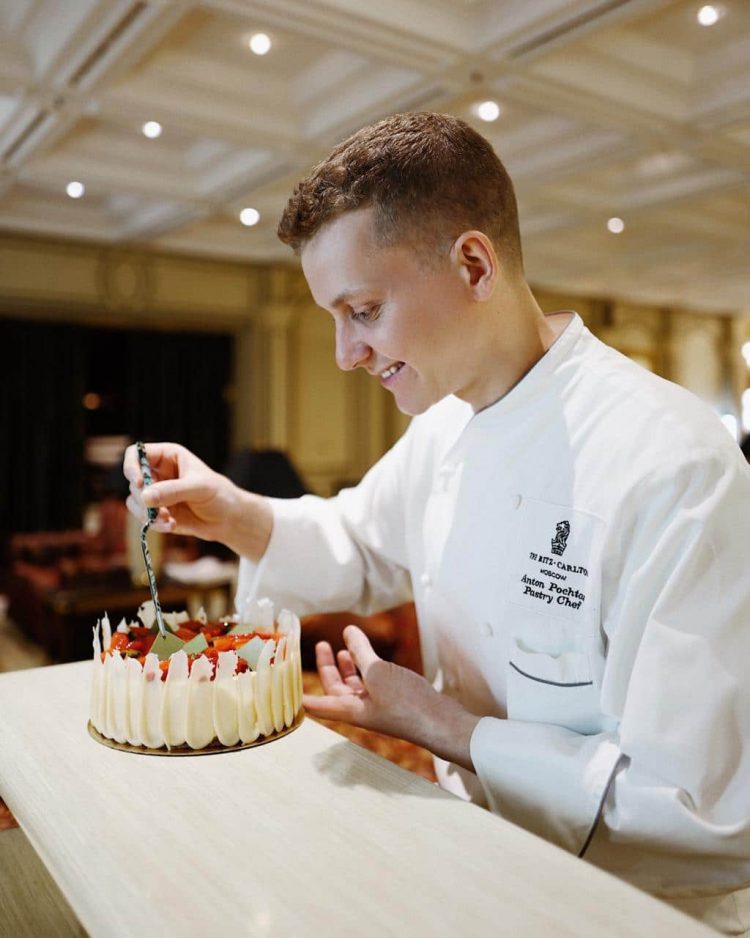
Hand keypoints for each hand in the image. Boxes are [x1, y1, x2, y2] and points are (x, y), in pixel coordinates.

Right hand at [123, 442, 272, 560]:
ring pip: (134, 501)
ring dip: (148, 514)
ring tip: (168, 520)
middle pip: (133, 482)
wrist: (228, 519)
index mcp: (167, 457)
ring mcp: (155, 493)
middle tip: (158, 509)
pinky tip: (172, 526)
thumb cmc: (219, 494)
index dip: (132, 467)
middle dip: (144, 498)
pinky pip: (144, 518)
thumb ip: (172, 491)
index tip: (139, 483)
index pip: (136, 454)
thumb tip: (145, 496)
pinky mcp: (157, 512)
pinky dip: (154, 524)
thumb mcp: (199, 488)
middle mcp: (157, 473)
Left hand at [303, 625, 479, 770]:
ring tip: (343, 647)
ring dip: (347, 666)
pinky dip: (367, 666)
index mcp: (350, 710)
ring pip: (355, 685)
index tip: (285, 692)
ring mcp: (378, 705)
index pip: (317, 705)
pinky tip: (369, 653)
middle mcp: (360, 709)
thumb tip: (348, 632)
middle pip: (335, 690)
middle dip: (327, 668)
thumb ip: (360, 652)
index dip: (301, 698)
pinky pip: (372, 682)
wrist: (440, 721)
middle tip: (322, 646)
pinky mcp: (393, 700)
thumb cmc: (406, 703)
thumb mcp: (377, 672)